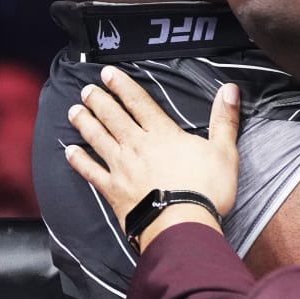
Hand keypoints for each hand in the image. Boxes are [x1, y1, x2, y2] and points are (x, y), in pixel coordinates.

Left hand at [65, 67, 240, 239]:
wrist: (183, 225)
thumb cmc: (205, 190)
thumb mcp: (224, 152)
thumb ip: (224, 120)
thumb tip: (230, 90)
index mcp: (162, 134)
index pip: (139, 102)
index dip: (122, 86)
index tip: (108, 73)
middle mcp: (137, 146)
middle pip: (113, 117)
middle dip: (99, 100)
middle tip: (86, 89)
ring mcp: (122, 168)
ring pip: (98, 139)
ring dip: (85, 123)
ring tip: (74, 111)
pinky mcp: (114, 191)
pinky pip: (92, 172)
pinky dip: (80, 162)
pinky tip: (70, 152)